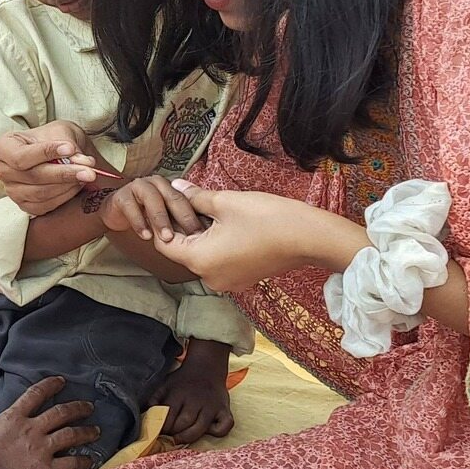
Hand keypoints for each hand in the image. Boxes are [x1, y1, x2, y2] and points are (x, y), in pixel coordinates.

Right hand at [0, 121, 123, 216]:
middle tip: (89, 171)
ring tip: (87, 176)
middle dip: (64, 173)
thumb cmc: (53, 138)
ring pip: (40, 193)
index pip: (22, 155)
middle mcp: (3, 171)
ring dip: (67, 186)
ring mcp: (12, 191)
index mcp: (3, 147)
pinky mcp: (24, 205)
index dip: (46, 153)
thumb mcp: (61, 131)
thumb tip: (83, 162)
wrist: (55, 152)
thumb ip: (69, 144)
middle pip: (33, 176)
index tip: (70, 148)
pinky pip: (45, 206)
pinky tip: (77, 185)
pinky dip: (64, 197)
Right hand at [0, 376, 97, 468]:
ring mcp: (41, 449)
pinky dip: (83, 461)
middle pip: (61, 413)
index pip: (36, 394)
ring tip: (97, 431)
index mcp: (12, 417)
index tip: (61, 381)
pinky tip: (91, 461)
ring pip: (71, 435)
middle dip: (78, 408)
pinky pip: (71, 463)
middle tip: (89, 407)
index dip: (51, 385)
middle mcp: (31, 429)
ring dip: (86, 432)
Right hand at [101, 174, 206, 242]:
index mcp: (172, 188)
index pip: (189, 199)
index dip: (197, 215)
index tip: (204, 234)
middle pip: (173, 197)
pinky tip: (146, 235)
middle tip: (191, 235)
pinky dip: (139, 222)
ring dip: (161, 219)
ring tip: (166, 238)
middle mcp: (157, 184)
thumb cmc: (146, 216)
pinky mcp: (122, 196)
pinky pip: (131, 206)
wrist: (116, 214)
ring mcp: (139, 187)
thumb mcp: (167, 220)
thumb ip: (181, 222)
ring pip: (153, 199)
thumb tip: (204, 236)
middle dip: (183, 217)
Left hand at [152, 182, 367, 297]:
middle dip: (181, 225)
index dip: (160, 221)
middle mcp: (209, 278)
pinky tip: (223, 222)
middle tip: (184, 198)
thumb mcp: (225, 202)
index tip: (164, 201)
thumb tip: (176, 187)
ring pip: (201, 255)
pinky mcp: (241, 279)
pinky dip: (215, 243)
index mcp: (200, 261)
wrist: (309, 238)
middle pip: (182, 250)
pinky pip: (218, 260)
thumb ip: (195, 197)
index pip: (164, 244)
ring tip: (204, 206)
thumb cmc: (266, 218)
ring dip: (199, 233)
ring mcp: (227, 282)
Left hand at [158, 341, 234, 442]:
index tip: (159, 430)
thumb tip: (145, 415)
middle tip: (169, 435)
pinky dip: (218, 432)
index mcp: (179, 393)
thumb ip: (154, 399)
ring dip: (188, 437)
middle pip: (184, 423)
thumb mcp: (165, 385)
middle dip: (174, 433)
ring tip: (180, 438)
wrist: (206, 367)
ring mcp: (212, 406)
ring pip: (200, 428)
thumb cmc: (182, 380)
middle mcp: (196, 400)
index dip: (162, 427)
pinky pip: (225, 426)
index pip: (168, 415)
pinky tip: (208, 430)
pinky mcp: (225, 410)